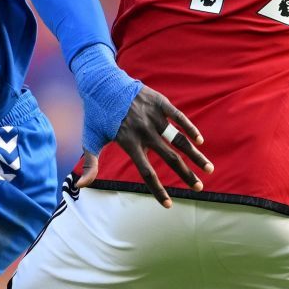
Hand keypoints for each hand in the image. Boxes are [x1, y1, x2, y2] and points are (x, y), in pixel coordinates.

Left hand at [74, 86, 210, 207]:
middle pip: (169, 158)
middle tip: (199, 187)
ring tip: (208, 168)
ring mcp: (153, 116)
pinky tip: (200, 141)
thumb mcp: (91, 139)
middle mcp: (143, 131)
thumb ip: (90, 164)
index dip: (158, 191)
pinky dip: (190, 128)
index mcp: (128, 143)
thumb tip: (80, 186)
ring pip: (179, 139)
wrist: (101, 82)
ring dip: (195, 155)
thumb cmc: (96, 115)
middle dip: (186, 175)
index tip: (168, 205)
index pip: (146, 172)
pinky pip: (179, 117)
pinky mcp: (159, 102)